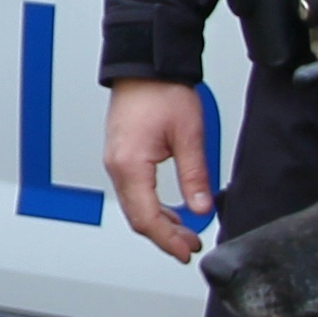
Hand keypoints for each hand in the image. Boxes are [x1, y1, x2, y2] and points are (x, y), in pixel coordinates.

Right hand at [103, 79, 212, 260]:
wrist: (145, 65)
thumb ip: (195, 175)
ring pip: (134, 207)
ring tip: (185, 233)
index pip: (147, 218)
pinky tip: (170, 212)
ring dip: (158, 224)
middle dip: (164, 237)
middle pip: (137, 218)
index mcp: (130, 164)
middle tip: (190, 246)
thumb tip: (201, 207)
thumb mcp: (189, 134)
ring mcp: (115, 162)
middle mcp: (116, 166)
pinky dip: (151, 208)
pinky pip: (132, 193)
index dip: (167, 241)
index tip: (186, 251)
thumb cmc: (161, 90)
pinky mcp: (121, 157)